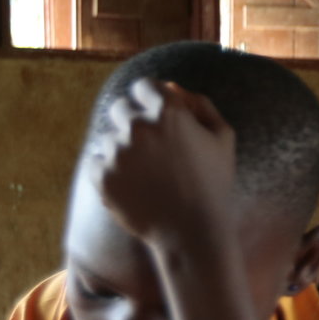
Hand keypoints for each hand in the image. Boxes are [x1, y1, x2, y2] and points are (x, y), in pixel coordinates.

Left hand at [91, 79, 237, 248]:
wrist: (192, 232)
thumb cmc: (213, 184)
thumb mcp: (222, 138)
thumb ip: (201, 105)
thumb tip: (174, 88)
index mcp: (168, 112)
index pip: (143, 86)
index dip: (148, 98)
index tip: (153, 114)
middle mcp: (138, 127)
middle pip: (120, 107)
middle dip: (131, 120)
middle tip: (147, 146)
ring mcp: (117, 152)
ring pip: (109, 137)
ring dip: (121, 148)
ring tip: (144, 173)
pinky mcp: (102, 176)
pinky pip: (96, 161)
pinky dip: (108, 170)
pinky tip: (131, 185)